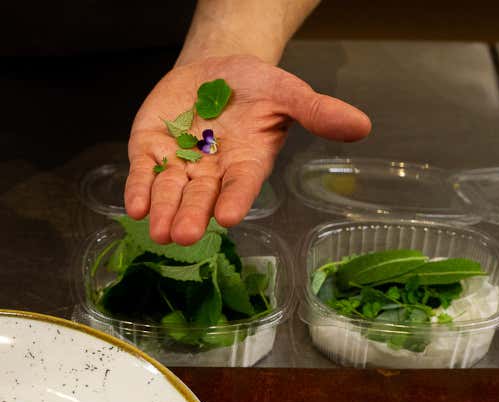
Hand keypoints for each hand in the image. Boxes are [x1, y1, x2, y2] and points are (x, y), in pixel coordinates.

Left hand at [124, 54, 370, 244]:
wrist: (218, 69)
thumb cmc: (257, 89)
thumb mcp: (289, 93)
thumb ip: (319, 112)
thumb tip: (363, 124)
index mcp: (247, 164)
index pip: (242, 186)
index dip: (236, 200)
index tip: (229, 216)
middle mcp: (212, 173)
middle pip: (201, 198)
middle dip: (192, 216)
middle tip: (185, 235)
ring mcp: (180, 164)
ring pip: (170, 192)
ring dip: (163, 211)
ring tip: (159, 232)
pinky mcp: (150, 151)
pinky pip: (143, 174)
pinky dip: (138, 190)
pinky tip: (135, 206)